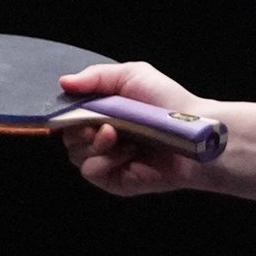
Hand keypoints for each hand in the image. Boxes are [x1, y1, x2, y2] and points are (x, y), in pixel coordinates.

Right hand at [53, 60, 212, 196]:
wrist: (192, 131)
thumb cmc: (167, 101)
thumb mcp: (132, 75)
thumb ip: (96, 76)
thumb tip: (63, 82)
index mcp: (103, 113)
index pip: (69, 115)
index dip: (65, 113)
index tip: (72, 107)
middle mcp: (102, 137)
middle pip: (68, 137)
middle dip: (79, 128)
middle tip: (102, 122)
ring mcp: (108, 160)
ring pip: (76, 155)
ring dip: (94, 143)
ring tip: (118, 135)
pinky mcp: (115, 180)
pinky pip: (91, 171)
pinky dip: (105, 160)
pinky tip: (127, 152)